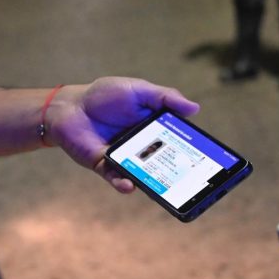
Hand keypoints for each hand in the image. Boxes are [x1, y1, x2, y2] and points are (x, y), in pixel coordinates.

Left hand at [46, 78, 199, 193]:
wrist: (70, 106)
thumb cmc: (105, 95)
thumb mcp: (139, 90)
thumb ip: (165, 98)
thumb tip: (194, 108)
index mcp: (155, 127)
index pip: (178, 141)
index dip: (191, 149)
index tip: (207, 157)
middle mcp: (143, 146)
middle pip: (164, 161)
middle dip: (177, 170)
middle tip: (190, 177)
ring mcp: (125, 158)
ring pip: (143, 174)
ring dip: (154, 182)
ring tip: (164, 188)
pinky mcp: (105, 166)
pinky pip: (117, 178)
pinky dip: (123, 183)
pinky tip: (129, 184)